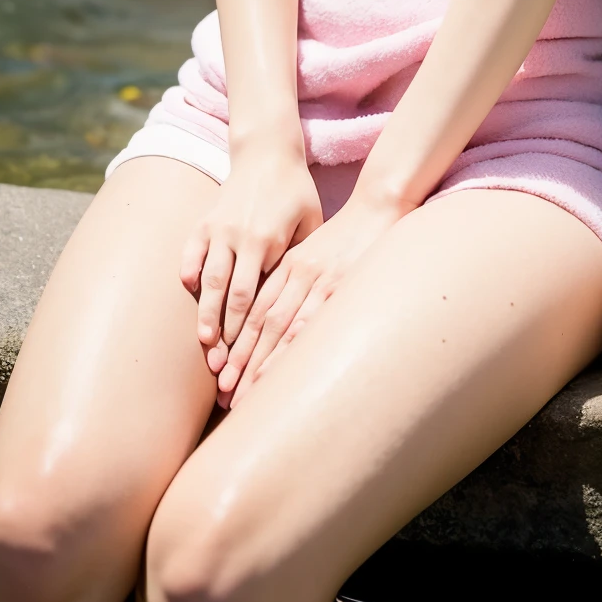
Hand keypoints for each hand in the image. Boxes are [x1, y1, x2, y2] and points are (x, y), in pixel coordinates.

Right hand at [179, 139, 323, 368]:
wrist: (267, 153)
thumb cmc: (297, 191)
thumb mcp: (312, 218)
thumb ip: (307, 255)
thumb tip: (316, 297)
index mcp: (268, 240)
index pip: (255, 296)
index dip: (248, 329)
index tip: (247, 356)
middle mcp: (239, 237)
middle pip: (228, 294)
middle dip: (223, 332)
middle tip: (221, 365)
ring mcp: (219, 229)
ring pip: (207, 278)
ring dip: (204, 311)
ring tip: (203, 341)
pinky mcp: (205, 221)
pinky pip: (191, 251)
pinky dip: (188, 271)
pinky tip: (188, 292)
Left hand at [212, 189, 402, 406]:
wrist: (377, 205)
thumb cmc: (350, 232)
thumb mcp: (317, 248)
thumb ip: (299, 276)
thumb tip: (284, 315)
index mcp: (289, 265)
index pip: (255, 310)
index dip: (237, 344)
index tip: (223, 374)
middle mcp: (296, 273)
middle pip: (260, 323)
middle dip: (241, 362)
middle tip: (225, 395)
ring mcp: (317, 279)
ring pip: (278, 326)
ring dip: (258, 363)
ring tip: (242, 396)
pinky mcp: (338, 283)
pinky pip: (309, 321)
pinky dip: (291, 348)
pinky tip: (278, 372)